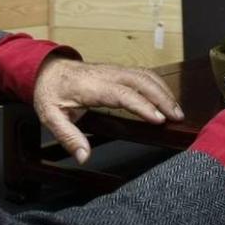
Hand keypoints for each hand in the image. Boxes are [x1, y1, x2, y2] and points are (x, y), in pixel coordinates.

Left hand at [32, 56, 183, 163]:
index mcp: (91, 86)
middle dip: (162, 98)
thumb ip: (68, 136)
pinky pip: (142, 74)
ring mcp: (114, 70)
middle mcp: (106, 74)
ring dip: (163, 91)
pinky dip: (158, 85)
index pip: (122, 94)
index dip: (142, 105)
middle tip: (177, 117)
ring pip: (145, 75)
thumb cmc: (50, 91)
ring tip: (177, 111)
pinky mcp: (118, 71)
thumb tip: (84, 156)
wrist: (46, 68)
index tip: (158, 118)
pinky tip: (166, 97)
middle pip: (141, 81)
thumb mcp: (51, 116)